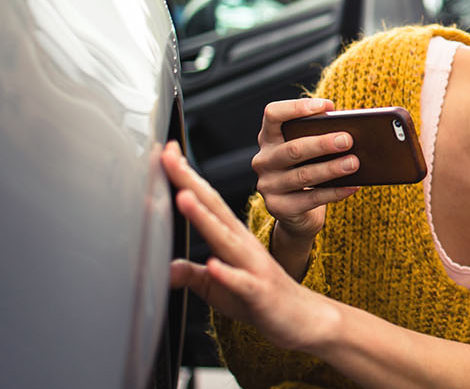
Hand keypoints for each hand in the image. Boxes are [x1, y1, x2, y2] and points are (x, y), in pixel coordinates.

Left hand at [164, 142, 338, 351]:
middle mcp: (242, 244)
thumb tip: (165, 268)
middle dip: (189, 182)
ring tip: (183, 198)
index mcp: (231, 237)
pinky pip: (242, 282)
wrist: (304, 318)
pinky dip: (227, 273)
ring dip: (203, 218)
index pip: (206, 200)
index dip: (185, 176)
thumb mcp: (216, 286)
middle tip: (167, 158)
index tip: (166, 151)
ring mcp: (252, 267)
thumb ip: (191, 274)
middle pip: (212, 208)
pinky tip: (212, 264)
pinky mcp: (259, 293)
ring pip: (224, 239)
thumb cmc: (259, 297)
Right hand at [250, 98, 360, 239]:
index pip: (273, 115)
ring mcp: (268, 186)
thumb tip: (351, 130)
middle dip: (322, 144)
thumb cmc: (307, 170)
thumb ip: (320, 136)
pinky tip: (353, 186)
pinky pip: (311, 199)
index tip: (327, 106)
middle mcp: (263, 160)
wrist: (296, 212)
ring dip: (331, 168)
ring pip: (303, 176)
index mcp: (268, 138)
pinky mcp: (279, 208)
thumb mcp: (309, 151)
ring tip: (354, 163)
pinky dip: (335, 192)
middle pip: (293, 149)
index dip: (297, 108)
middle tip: (348, 140)